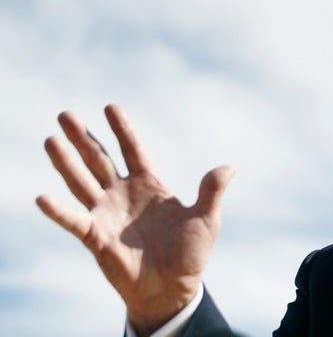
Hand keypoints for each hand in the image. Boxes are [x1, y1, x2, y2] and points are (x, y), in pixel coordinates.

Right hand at [36, 104, 233, 335]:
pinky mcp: (96, 237)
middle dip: (83, 137)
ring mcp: (107, 213)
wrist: (172, 287)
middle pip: (99, 159)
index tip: (110, 106)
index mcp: (149, 184)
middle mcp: (123, 194)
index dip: (122, 129)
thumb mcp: (206, 218)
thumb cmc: (189, 253)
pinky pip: (74, 221)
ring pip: (81, 182)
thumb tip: (229, 168)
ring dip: (65, 162)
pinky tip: (42, 198)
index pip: (133, 149)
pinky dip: (58, 211)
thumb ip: (211, 192)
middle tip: (64, 114)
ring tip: (51, 140)